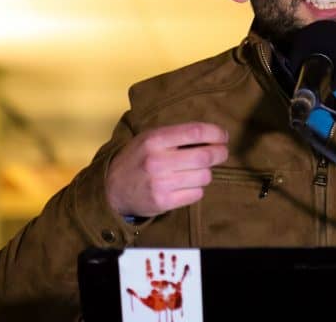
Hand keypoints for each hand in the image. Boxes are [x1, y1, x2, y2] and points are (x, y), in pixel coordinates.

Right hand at [105, 122, 228, 216]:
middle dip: (220, 153)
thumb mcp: (151, 138)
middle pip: (205, 156)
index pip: (195, 132)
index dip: (216, 133)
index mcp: (155, 139)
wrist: (112, 189)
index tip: (223, 136)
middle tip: (222, 153)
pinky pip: (197, 194)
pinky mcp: (163, 202)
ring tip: (197, 171)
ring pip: (204, 176)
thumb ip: (178, 135)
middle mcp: (158, 160)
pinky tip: (187, 185)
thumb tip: (214, 135)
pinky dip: (197, 189)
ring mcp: (161, 183)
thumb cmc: (138, 159)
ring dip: (206, 173)